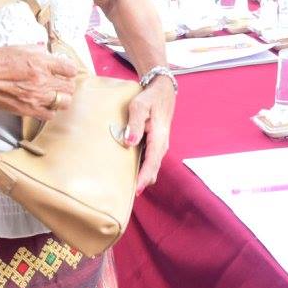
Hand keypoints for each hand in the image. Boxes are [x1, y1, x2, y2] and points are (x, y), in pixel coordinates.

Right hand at [0, 46, 78, 120]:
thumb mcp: (19, 48)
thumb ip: (38, 51)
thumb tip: (48, 53)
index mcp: (40, 62)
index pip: (70, 69)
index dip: (68, 69)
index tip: (65, 70)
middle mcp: (41, 80)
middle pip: (70, 87)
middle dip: (66, 83)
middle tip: (60, 81)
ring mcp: (36, 97)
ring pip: (64, 102)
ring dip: (62, 97)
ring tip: (54, 93)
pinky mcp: (28, 110)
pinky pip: (50, 115)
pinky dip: (50, 110)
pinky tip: (44, 104)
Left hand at [124, 77, 175, 192]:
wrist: (163, 91)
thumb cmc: (150, 97)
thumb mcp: (140, 105)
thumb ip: (135, 123)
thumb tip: (129, 142)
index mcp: (159, 138)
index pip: (152, 163)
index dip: (144, 178)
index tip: (135, 190)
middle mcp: (161, 145)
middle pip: (153, 170)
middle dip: (142, 183)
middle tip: (125, 196)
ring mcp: (159, 146)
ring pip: (151, 168)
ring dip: (141, 178)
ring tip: (125, 189)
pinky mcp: (155, 145)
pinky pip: (149, 162)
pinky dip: (141, 170)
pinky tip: (129, 174)